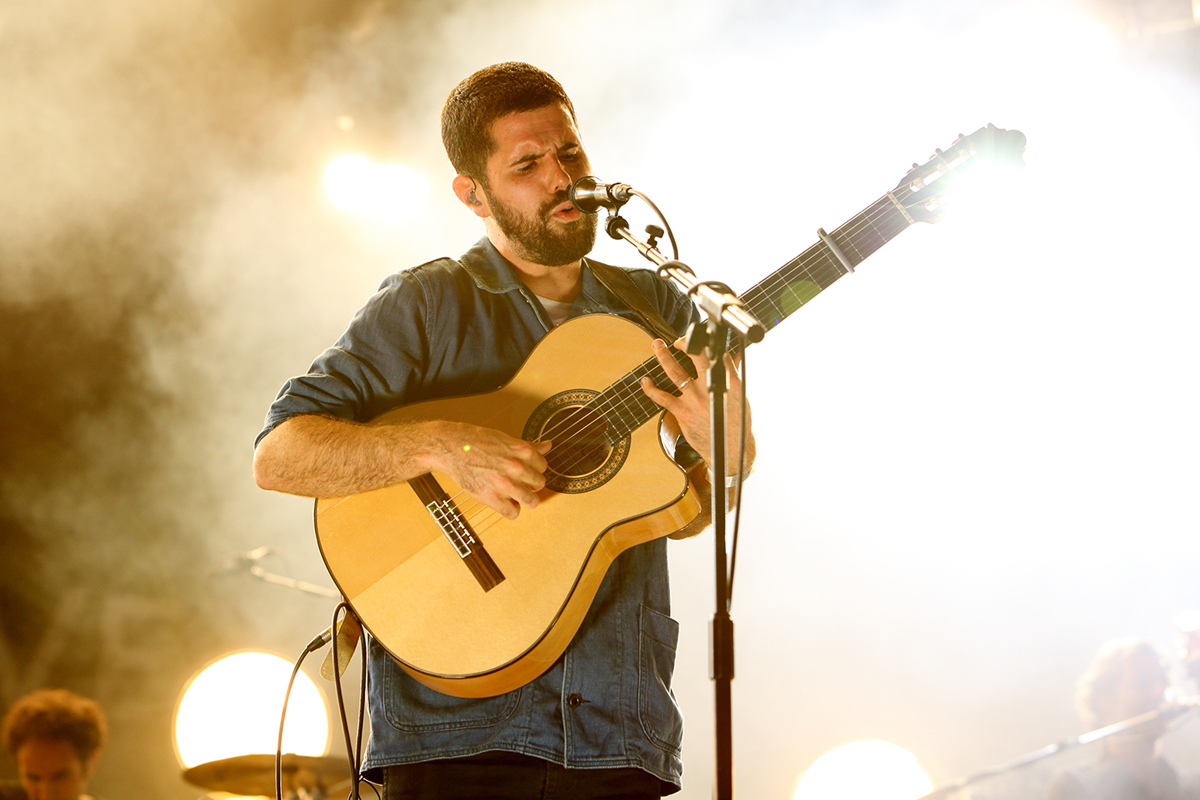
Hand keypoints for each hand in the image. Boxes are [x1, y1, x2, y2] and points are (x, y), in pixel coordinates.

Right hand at [427, 421, 552, 519]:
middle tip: (520, 482)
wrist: (449, 447)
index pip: (543, 466)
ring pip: (532, 501)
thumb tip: (548, 446)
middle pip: (540, 483)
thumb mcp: (504, 438)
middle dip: (531, 484)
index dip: (534, 469)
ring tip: (516, 495)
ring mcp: (505, 484)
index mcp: (522, 451)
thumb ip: (528, 446)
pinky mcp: (492, 498)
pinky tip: (505, 502)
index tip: (527, 471)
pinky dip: (511, 510)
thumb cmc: (474, 440)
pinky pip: (513, 513)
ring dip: (525, 499)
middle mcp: (517, 468)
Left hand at [639, 337, 752, 476]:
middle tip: (677, 340)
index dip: (706, 341)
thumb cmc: (736, 423)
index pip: (717, 353)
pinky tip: (646, 381)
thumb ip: (731, 374)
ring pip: (675, 371)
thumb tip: (730, 356)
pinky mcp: (682, 412)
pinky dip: (651, 388)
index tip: (698, 337)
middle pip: (697, 356)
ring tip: (656, 345)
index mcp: (729, 381)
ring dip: (663, 356)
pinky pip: (662, 397)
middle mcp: (711, 387)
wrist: (729, 450)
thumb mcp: (740, 395)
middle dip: (684, 343)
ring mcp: (695, 399)